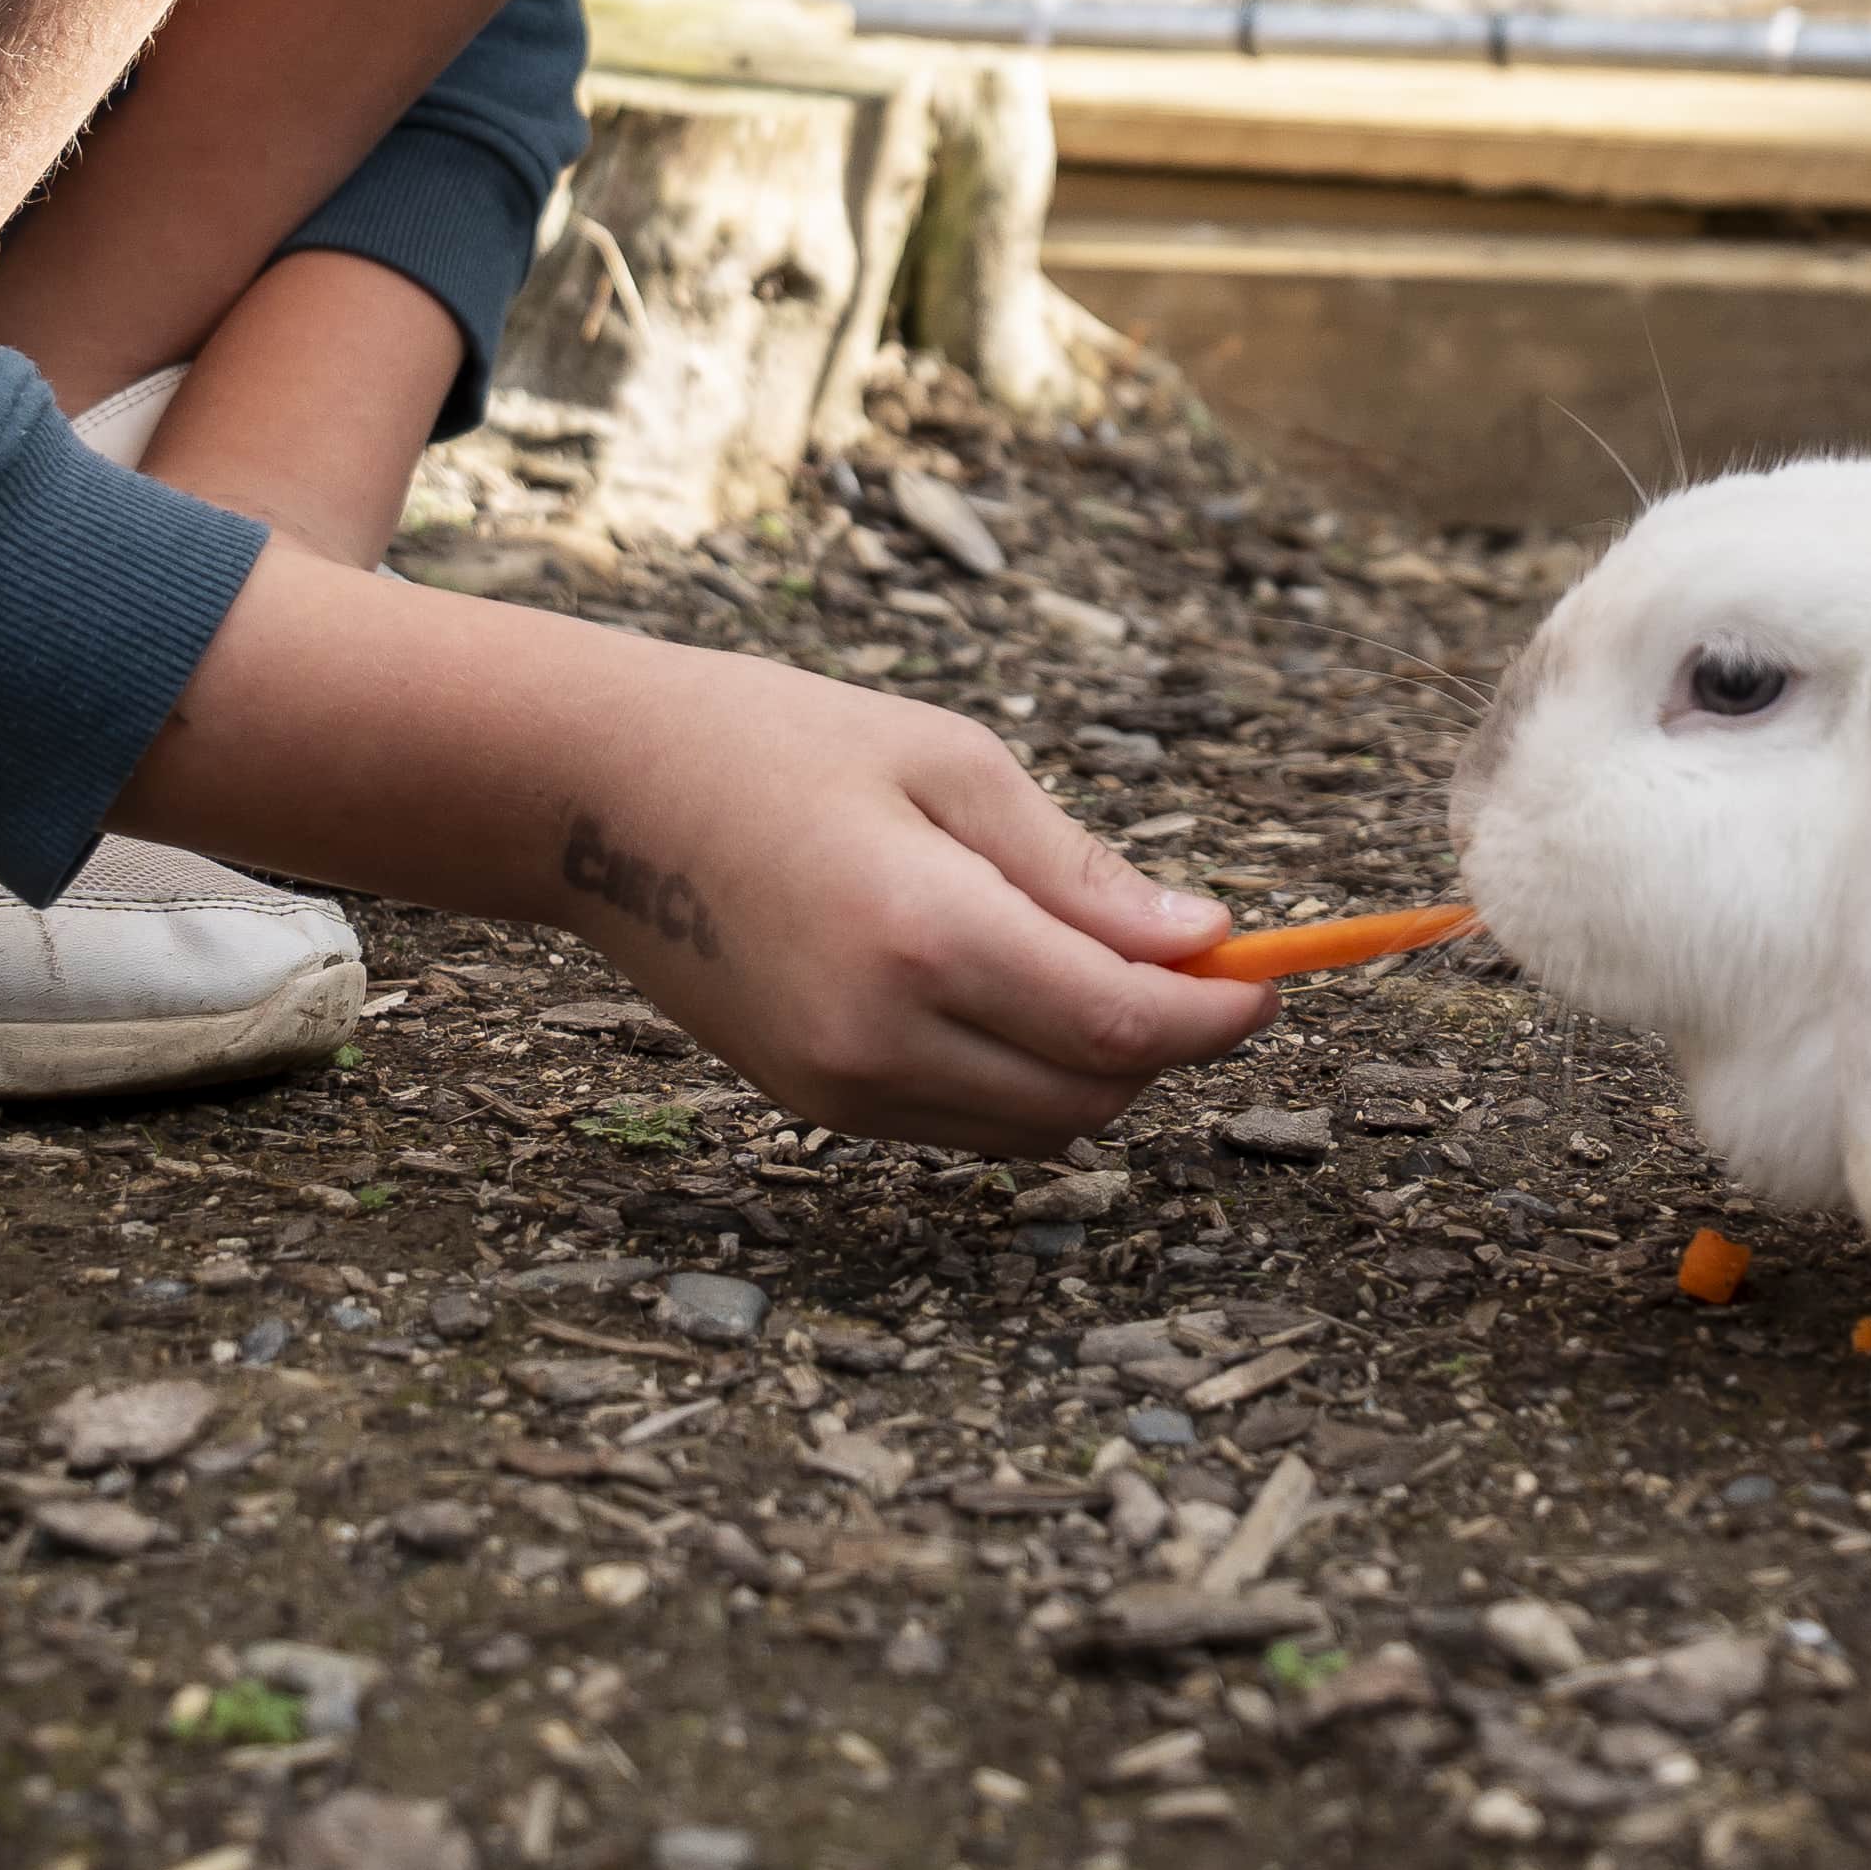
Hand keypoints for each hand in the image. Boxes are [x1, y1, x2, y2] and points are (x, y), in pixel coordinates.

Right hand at [108, 549, 1278, 1155]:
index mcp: (925, 936)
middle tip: (1193, 959)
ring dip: (1097, 1067)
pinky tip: (1011, 990)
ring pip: (1036, 1128)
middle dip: (1167, 1043)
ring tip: (1096, 962)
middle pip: (1092, 1096)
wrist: (597, 796)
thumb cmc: (777, 742)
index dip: (1220, 1014)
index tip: (1273, 975)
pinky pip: (966, 1121)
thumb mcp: (948, 763)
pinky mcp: (812, 1104)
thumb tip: (1201, 941)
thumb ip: (1079, 868)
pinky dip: (1021, 1078)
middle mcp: (882, 1036)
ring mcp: (839, 1087)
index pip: (1122, 1027)